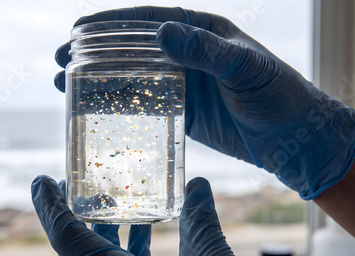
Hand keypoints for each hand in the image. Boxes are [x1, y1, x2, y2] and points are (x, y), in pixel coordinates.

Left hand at [31, 175, 247, 255]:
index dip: (49, 206)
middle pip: (74, 246)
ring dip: (100, 227)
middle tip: (74, 184)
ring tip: (109, 198)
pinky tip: (143, 225)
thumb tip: (197, 184)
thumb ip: (200, 221)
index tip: (41, 180)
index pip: (65, 238)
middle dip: (70, 212)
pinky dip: (125, 243)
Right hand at [54, 6, 354, 199]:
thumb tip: (162, 31)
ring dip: (100, 80)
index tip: (77, 30)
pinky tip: (96, 110)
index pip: (149, 20)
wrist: (292, 138)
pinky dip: (120, 105)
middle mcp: (187, 54)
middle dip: (95, 53)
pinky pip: (145, 105)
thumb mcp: (244, 67)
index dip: (110, 24)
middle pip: (132, 48)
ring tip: (67, 86)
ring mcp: (182, 84)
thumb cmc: (277, 95)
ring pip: (133, 77)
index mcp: (202, 32)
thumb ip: (205, 50)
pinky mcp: (181, 112)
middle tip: (62, 61)